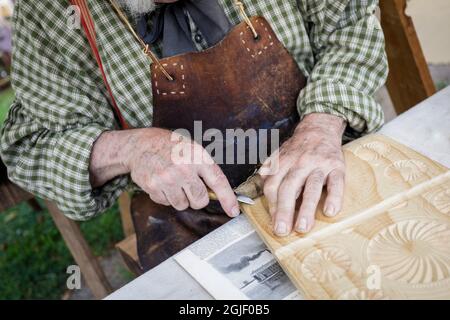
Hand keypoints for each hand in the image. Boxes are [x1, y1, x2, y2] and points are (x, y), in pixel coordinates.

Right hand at [90, 128, 239, 216]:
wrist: (141, 144)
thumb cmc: (171, 147)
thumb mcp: (193, 149)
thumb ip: (205, 169)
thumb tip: (216, 194)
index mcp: (198, 156)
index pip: (218, 181)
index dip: (228, 199)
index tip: (234, 211)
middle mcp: (183, 168)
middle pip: (199, 200)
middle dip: (197, 198)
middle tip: (189, 186)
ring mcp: (167, 178)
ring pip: (182, 205)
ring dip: (180, 198)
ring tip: (173, 181)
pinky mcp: (152, 186)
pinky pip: (165, 203)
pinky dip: (165, 196)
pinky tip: (161, 182)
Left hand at [259, 113, 345, 235]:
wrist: (320, 127)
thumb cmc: (298, 147)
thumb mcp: (280, 154)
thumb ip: (270, 168)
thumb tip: (261, 179)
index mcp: (283, 163)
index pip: (273, 185)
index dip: (272, 205)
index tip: (273, 223)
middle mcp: (299, 164)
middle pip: (289, 188)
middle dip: (284, 211)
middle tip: (282, 230)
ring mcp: (319, 165)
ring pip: (311, 187)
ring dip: (306, 209)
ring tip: (302, 228)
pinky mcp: (337, 166)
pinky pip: (336, 183)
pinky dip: (334, 197)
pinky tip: (330, 212)